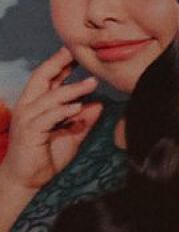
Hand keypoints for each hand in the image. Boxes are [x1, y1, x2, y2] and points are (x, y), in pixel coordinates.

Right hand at [0, 48, 100, 196]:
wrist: (26, 180)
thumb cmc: (45, 156)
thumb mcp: (71, 135)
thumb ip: (83, 120)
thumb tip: (99, 105)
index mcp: (35, 103)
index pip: (47, 77)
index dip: (61, 63)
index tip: (78, 51)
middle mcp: (28, 106)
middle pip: (41, 76)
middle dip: (58, 62)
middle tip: (76, 51)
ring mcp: (26, 118)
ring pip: (50, 97)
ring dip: (72, 89)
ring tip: (92, 83)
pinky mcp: (28, 132)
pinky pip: (48, 117)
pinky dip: (63, 110)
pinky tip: (78, 107)